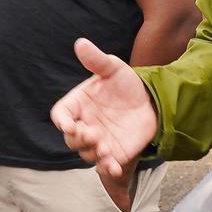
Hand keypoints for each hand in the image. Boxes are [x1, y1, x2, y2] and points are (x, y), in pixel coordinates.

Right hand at [51, 37, 157, 178]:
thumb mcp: (113, 68)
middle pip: (70, 139)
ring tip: (105, 148)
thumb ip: (97, 60)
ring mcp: (97, 142)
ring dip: (93, 153)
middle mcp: (83, 125)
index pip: (60, 115)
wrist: (151, 101)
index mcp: (77, 105)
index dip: (62, 121)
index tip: (69, 125)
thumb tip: (81, 43)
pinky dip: (107, 169)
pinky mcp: (112, 154)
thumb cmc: (126, 84)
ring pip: (86, 154)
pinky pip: (104, 166)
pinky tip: (114, 167)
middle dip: (79, 139)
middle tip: (92, 134)